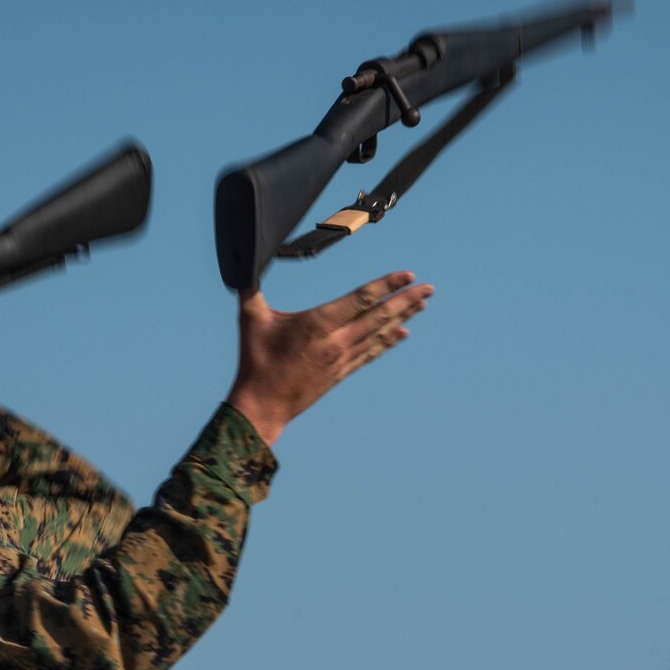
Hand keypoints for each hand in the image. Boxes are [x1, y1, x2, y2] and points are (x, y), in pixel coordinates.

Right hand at [226, 271, 432, 444]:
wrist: (263, 406)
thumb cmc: (255, 361)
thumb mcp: (251, 320)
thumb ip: (250, 288)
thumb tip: (240, 262)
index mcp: (318, 323)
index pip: (361, 298)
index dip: (387, 285)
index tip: (408, 275)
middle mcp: (336, 340)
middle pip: (379, 315)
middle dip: (406, 299)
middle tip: (429, 287)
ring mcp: (342, 359)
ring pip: (379, 333)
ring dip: (402, 317)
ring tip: (422, 304)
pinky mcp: (341, 373)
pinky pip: (371, 353)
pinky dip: (388, 341)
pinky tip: (402, 333)